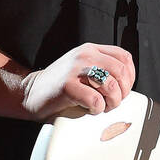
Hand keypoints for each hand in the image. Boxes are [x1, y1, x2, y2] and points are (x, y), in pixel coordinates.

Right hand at [20, 43, 135, 119]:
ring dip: (112, 102)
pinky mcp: (67, 86)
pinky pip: (95, 100)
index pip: (124, 57)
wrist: (29, 92)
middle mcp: (84, 56)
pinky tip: (89, 109)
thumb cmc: (59, 85)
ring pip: (111, 85)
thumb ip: (102, 68)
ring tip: (102, 107)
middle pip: (121, 72)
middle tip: (113, 102)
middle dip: (123, 92)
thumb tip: (126, 85)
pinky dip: (97, 109)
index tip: (123, 89)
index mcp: (91, 50)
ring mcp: (75, 69)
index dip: (130, 76)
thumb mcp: (82, 68)